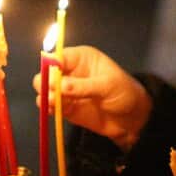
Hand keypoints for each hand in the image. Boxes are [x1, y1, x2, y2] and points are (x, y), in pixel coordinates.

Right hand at [32, 45, 151, 152]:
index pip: (58, 56)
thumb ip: (84, 86)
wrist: (131, 119)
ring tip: (54, 102)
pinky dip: (49, 108)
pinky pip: (50, 106)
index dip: (51, 66)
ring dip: (45, 96)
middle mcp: (70, 72)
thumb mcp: (108, 86)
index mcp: (81, 58)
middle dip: (45, 81)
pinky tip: (54, 110)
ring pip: (44, 89)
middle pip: (46, 72)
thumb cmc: (125, 93)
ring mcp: (66, 90)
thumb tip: (60, 86)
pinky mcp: (65, 107)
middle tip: (52, 91)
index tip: (52, 79)